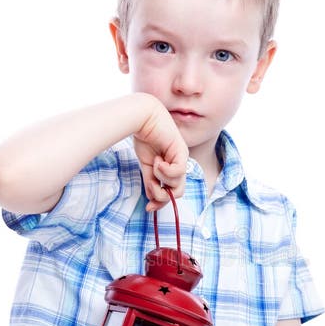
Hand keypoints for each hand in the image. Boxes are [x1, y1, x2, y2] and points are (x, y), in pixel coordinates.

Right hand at [133, 96, 188, 210]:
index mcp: (170, 167)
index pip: (171, 192)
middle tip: (151, 187)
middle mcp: (178, 164)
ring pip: (177, 185)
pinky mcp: (182, 152)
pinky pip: (178, 172)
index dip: (161, 203)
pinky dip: (165, 171)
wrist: (142, 117)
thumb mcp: (146, 165)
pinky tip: (157, 160)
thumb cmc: (144, 137)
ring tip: (154, 165)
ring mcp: (182, 158)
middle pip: (177, 192)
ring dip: (161, 179)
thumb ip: (150, 181)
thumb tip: (151, 202)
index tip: (148, 208)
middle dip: (162, 195)